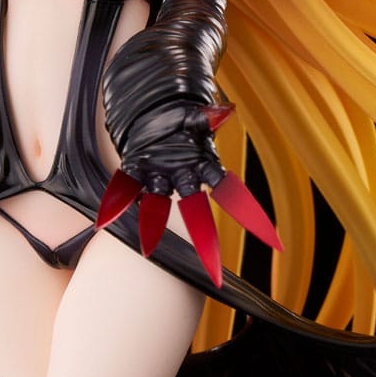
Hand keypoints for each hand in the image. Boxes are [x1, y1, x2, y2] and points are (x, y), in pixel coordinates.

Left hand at [96, 103, 282, 286]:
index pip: (227, 191)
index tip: (267, 237)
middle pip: (195, 209)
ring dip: (155, 221)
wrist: (152, 109)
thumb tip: (227, 111)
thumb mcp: (195, 116)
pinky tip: (109, 214)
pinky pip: (127, 187)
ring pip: (159, 204)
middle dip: (204, 237)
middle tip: (212, 268)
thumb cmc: (179, 117)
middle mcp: (183, 177)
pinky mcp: (136, 170)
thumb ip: (210, 117)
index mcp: (202, 165)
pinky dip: (118, 200)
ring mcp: (160, 177)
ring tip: (148, 244)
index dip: (245, 212)